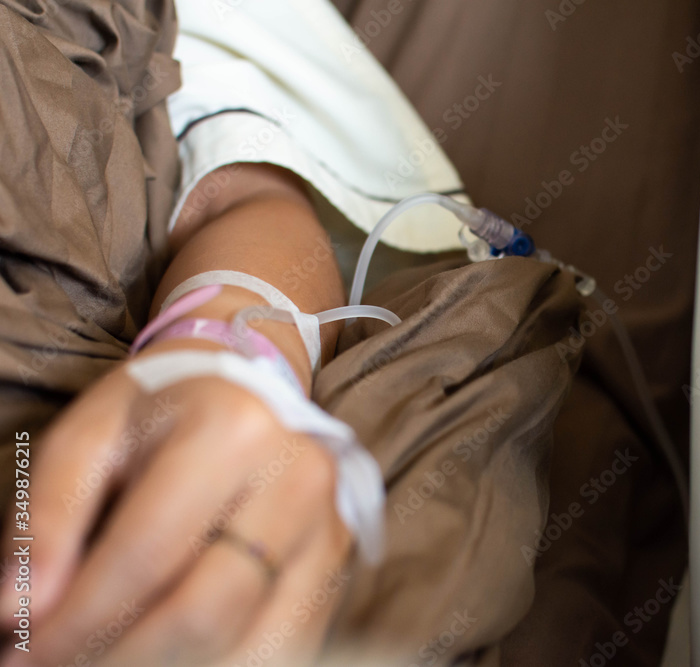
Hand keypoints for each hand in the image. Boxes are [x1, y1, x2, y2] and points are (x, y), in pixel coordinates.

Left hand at [1, 340, 352, 665]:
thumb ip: (45, 517)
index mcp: (232, 431)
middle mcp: (296, 477)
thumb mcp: (88, 436)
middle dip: (120, 658)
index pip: (145, 556)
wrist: (247, 389)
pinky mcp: (337, 561)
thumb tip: (20, 610)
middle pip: (203, 611)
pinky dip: (225, 665)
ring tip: (112, 661)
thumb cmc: (160, 410)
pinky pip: (288, 645)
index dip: (76, 622)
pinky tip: (174, 657)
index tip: (23, 656)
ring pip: (251, 643)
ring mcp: (327, 524)